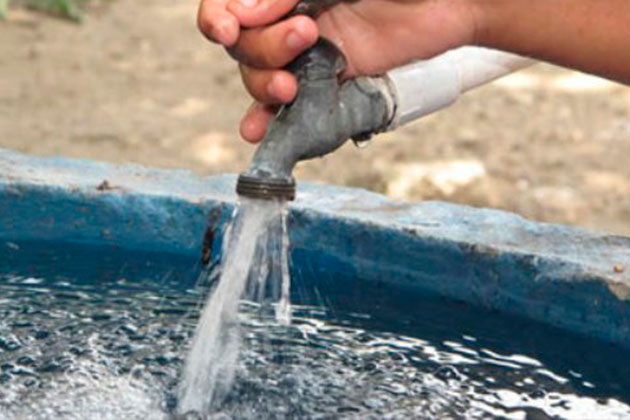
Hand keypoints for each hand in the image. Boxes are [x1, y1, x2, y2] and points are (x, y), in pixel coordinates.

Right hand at [197, 0, 477, 141]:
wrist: (449, 0)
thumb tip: (242, 15)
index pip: (228, 4)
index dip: (217, 18)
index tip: (227, 29)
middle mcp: (287, 18)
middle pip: (243, 47)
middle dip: (264, 48)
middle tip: (306, 35)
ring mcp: (307, 54)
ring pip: (260, 79)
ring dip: (265, 87)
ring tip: (294, 86)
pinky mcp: (328, 83)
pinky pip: (290, 107)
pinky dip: (270, 121)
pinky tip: (258, 132)